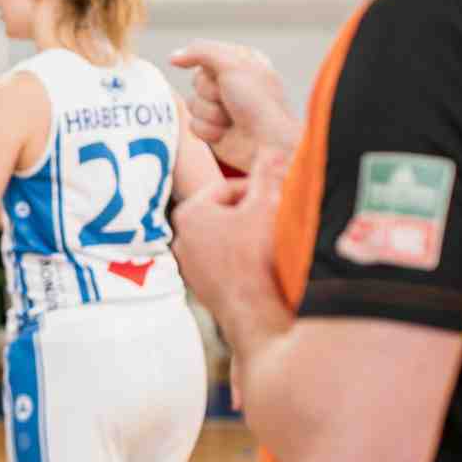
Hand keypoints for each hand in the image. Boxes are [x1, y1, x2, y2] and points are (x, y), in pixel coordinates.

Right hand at [169, 41, 295, 172]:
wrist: (269, 145)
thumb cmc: (259, 104)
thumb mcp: (234, 65)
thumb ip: (201, 52)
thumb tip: (173, 57)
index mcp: (242, 62)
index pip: (204, 56)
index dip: (211, 70)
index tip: (229, 78)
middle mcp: (232, 83)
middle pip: (196, 81)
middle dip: (211, 94)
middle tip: (232, 101)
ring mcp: (222, 107)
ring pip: (192, 104)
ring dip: (210, 114)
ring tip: (232, 120)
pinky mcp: (214, 129)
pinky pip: (193, 125)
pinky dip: (209, 130)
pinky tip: (227, 133)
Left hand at [172, 150, 289, 340]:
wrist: (256, 313)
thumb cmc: (259, 256)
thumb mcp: (268, 204)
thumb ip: (268, 173)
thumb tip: (272, 148)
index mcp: (189, 213)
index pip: (230, 187)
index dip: (260, 189)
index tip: (280, 198)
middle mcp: (181, 238)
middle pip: (226, 212)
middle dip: (254, 212)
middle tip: (281, 218)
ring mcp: (189, 265)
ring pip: (226, 237)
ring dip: (250, 235)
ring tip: (275, 241)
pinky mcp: (201, 286)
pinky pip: (225, 262)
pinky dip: (244, 259)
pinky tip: (265, 265)